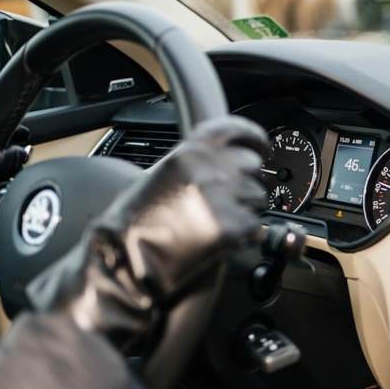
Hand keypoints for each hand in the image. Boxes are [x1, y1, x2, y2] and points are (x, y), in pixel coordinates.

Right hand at [29, 115, 268, 354]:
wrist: (127, 259)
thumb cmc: (136, 223)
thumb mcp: (162, 175)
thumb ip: (196, 163)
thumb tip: (226, 161)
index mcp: (188, 152)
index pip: (234, 130)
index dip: (254, 137)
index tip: (262, 147)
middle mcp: (207, 169)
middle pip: (251, 164)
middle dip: (247, 181)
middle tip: (234, 199)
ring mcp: (222, 197)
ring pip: (258, 195)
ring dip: (247, 209)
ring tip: (222, 223)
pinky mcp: (232, 227)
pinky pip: (256, 225)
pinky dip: (247, 234)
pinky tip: (226, 240)